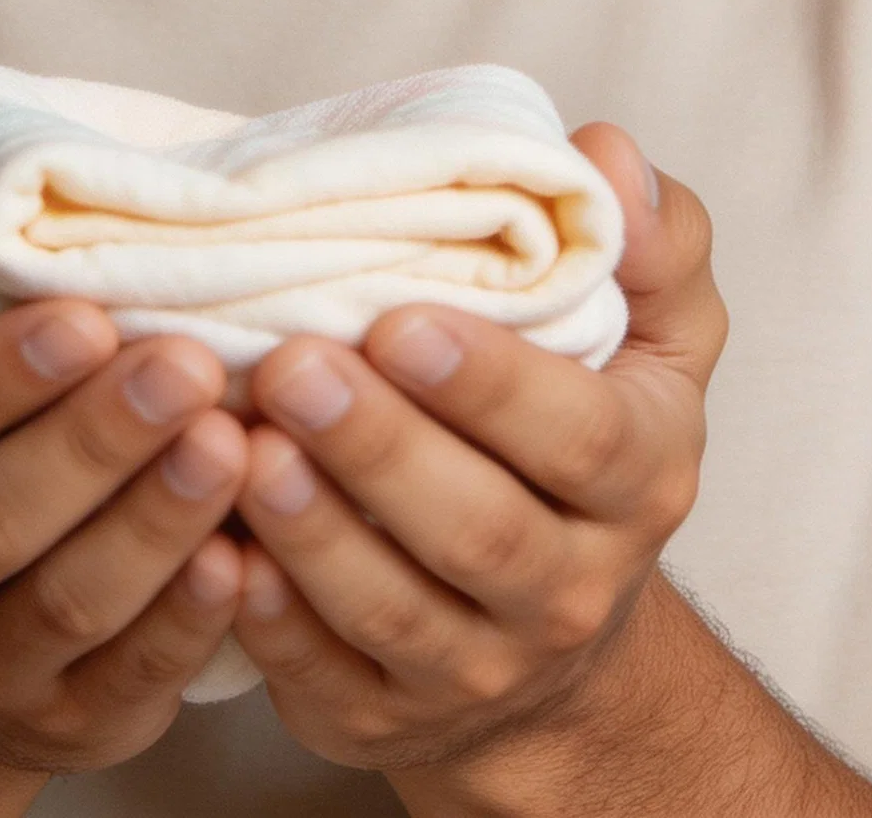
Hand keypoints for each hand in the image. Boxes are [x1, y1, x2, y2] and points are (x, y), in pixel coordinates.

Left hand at [229, 127, 725, 788]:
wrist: (554, 638)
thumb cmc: (583, 429)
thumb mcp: (654, 333)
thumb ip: (650, 237)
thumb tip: (607, 155)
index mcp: (641, 475)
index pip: (582, 438)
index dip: (492, 385)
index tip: (400, 322)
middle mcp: (571, 586)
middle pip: (480, 531)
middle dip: (380, 448)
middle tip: (292, 366)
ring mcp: (479, 665)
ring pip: (394, 611)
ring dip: (314, 535)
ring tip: (244, 448)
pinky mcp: (384, 715)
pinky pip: (323, 676)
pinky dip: (269, 622)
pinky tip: (217, 553)